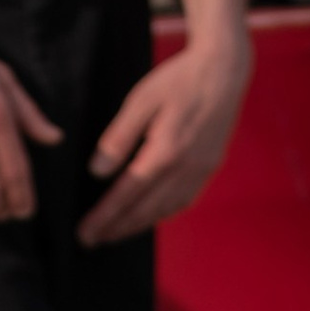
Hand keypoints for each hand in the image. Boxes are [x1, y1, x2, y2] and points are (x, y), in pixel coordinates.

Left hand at [78, 30, 249, 244]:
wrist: (224, 69)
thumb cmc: (178, 79)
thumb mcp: (141, 100)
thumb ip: (118, 138)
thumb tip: (97, 172)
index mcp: (166, 152)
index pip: (127, 194)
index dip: (105, 217)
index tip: (85, 232)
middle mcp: (186, 168)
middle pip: (146, 210)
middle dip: (117, 228)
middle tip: (91, 241)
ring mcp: (202, 170)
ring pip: (166, 210)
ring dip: (139, 226)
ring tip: (115, 233)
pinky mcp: (210, 166)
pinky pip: (184, 200)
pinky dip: (163, 213)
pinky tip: (149, 216)